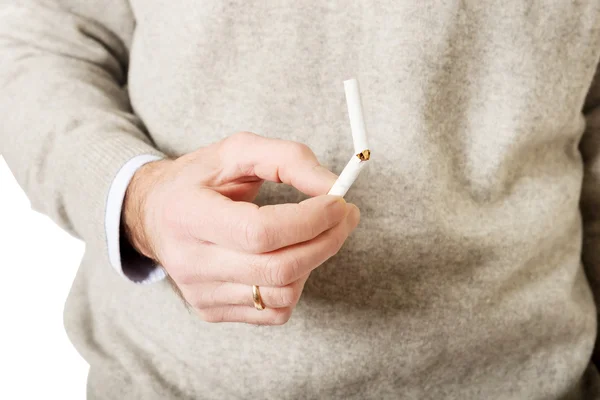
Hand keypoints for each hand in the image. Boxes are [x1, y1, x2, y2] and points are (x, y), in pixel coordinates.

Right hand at [123, 132, 359, 324]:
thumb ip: (287, 158)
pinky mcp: (210, 311)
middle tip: (346, 216)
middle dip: (326, 241)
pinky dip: (294, 284)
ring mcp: (199, 293)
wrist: (154, 214)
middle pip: (277, 269)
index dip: (308, 220)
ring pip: (282, 294)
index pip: (259, 232)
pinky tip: (287, 257)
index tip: (339, 202)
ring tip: (313, 233)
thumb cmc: (199, 179)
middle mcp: (189, 261)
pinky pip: (273, 311)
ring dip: (313, 262)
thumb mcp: (236, 151)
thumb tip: (332, 186)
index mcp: (188, 215)